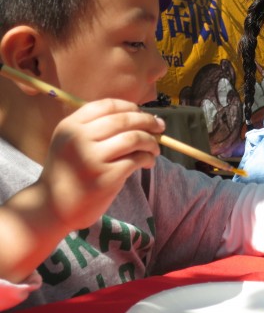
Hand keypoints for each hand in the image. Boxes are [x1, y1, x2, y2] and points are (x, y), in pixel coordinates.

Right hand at [0, 99, 164, 282]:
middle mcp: (80, 138)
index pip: (108, 105)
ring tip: (155, 149)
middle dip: (148, 122)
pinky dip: (148, 158)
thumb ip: (97, 128)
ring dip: (152, 142)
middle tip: (160, 127)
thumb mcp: (71, 142)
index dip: (130, 107)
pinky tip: (149, 163)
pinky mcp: (106, 176)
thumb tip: (142, 117)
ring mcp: (92, 157)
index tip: (143, 114)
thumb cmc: (70, 172)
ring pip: (134, 138)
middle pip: (125, 119)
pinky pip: (137, 159)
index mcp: (71, 126)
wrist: (53, 207)